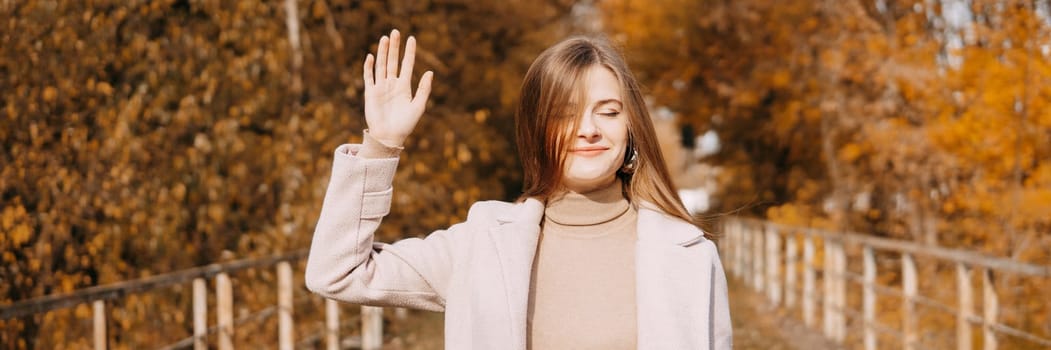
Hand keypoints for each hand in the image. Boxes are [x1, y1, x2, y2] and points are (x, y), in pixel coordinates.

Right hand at [363, 29, 433, 146]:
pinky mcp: (370, 93)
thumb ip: (424, 90)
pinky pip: (369, 77)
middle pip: (393, 61)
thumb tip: (430, 72)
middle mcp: (392, 84)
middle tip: (396, 32)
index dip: (409, 52)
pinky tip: (372, 56)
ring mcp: (381, 88)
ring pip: (381, 65)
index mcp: (405, 87)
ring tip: (385, 38)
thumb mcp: (418, 107)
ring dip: (383, 52)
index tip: (412, 38)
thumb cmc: (406, 125)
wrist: (389, 137)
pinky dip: (369, 67)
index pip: (407, 65)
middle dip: (394, 47)